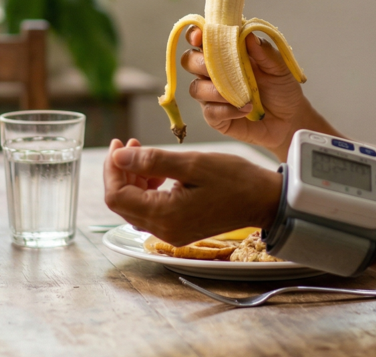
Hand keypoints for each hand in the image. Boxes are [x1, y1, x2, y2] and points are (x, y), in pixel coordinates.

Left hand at [102, 139, 280, 246]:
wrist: (263, 200)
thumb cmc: (234, 179)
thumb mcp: (193, 163)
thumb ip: (153, 161)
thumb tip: (118, 157)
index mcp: (165, 215)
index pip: (117, 196)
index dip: (112, 168)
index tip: (119, 144)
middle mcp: (164, 230)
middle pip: (122, 202)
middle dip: (121, 171)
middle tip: (132, 144)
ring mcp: (171, 232)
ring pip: (135, 206)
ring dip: (134, 178)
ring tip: (145, 154)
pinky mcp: (178, 228)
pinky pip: (151, 210)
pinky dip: (148, 188)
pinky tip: (160, 172)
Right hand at [182, 27, 315, 150]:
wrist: (289, 119)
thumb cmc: (281, 88)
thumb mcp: (279, 67)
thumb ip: (263, 51)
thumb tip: (248, 36)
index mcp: (225, 52)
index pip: (201, 38)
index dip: (195, 34)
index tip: (199, 36)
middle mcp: (213, 72)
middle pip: (189, 61)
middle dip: (200, 63)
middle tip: (221, 68)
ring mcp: (212, 95)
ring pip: (196, 88)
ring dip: (215, 91)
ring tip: (242, 96)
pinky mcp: (216, 117)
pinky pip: (210, 112)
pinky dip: (227, 110)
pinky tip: (245, 109)